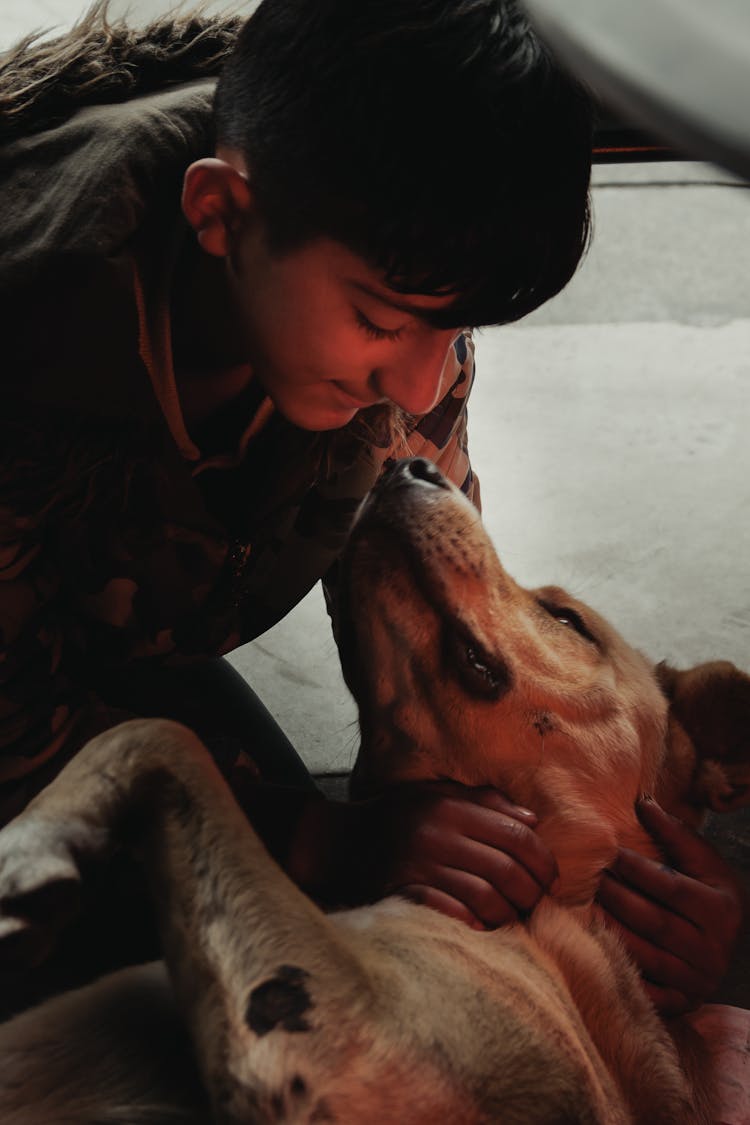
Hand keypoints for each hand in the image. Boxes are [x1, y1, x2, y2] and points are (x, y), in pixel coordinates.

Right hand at [294, 783, 557, 929]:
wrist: (337, 842)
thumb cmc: (396, 817)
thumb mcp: (437, 796)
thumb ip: (485, 803)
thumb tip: (532, 820)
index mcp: (450, 808)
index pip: (516, 836)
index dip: (543, 859)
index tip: (550, 875)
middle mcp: (438, 835)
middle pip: (508, 871)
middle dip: (532, 892)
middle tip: (536, 901)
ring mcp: (421, 867)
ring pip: (487, 899)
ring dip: (509, 915)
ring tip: (513, 917)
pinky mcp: (405, 895)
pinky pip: (454, 916)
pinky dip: (475, 925)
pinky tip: (482, 927)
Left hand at [597, 798, 743, 1014]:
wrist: (735, 944)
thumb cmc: (711, 893)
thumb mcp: (704, 861)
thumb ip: (674, 833)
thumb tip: (642, 801)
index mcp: (719, 909)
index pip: (669, 886)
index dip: (634, 869)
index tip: (606, 852)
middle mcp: (712, 948)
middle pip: (653, 921)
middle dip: (615, 897)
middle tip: (586, 879)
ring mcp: (697, 980)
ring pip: (644, 955)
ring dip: (609, 931)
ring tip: (580, 908)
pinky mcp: (683, 1002)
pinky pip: (645, 990)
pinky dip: (618, 971)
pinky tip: (592, 950)